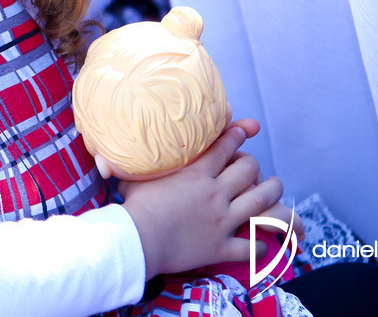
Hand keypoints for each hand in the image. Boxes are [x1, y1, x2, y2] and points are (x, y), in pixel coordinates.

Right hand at [119, 120, 285, 278]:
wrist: (138, 240)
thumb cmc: (133, 207)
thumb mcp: (132, 178)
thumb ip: (127, 166)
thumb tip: (103, 159)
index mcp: (196, 173)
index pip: (224, 148)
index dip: (236, 136)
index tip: (244, 131)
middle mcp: (214, 193)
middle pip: (249, 172)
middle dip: (257, 168)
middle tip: (258, 170)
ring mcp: (221, 220)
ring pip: (261, 203)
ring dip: (271, 196)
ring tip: (274, 190)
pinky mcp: (220, 247)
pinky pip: (250, 246)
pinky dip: (259, 244)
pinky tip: (262, 243)